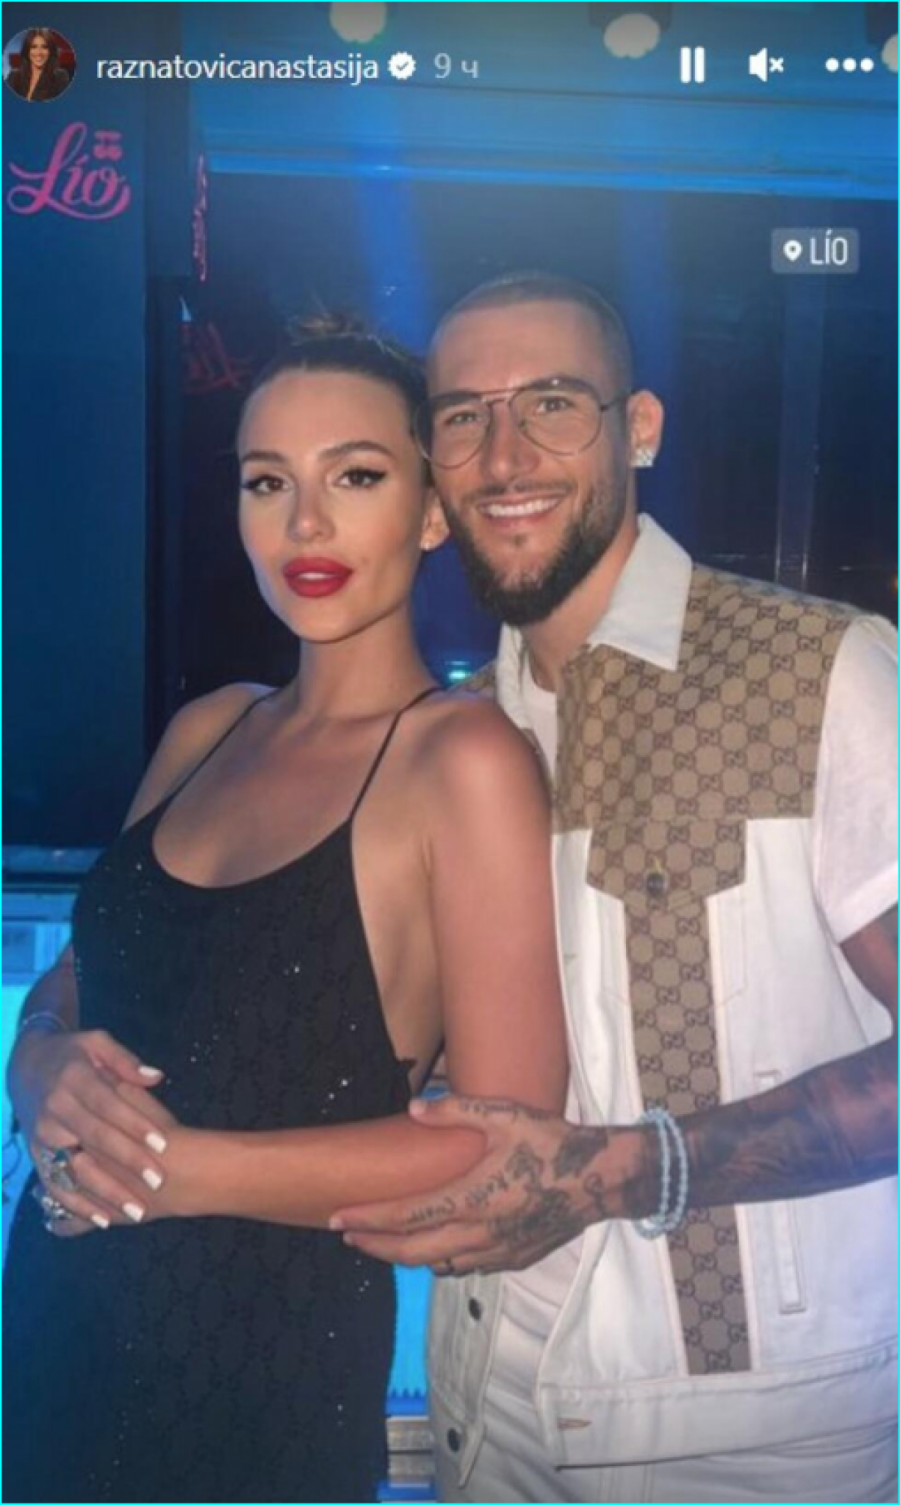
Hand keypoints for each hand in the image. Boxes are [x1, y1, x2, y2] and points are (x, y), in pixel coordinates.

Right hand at [11, 1028, 174, 1228]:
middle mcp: (55, 1107)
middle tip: (158, 1181)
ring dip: (106, 1192)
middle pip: (95, 1138)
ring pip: (75, 1167)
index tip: (163, 1143)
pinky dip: (78, 1205)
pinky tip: (104, 1220)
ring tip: (137, 1210)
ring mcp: (43, 1134)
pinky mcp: (36, 1154)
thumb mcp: (97, 1043)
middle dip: (128, 1161)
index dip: (135, 1124)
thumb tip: (156, 1077)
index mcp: (74, 1078)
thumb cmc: (73, 1054)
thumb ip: (125, 1060)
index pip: (109, 1104)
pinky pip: (55, 1184)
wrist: (25, 1067)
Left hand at [334, 1096, 649, 1275]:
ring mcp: (496, 1252)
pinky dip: (440, 1261)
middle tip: (347, 1237)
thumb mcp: (504, 1115)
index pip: (405, 1215)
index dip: (368, 1219)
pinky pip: (465, 1267)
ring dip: (405, 1256)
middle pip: (411, 1251)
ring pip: (437, 1265)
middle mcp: (478, 1233)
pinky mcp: (513, 1259)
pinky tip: (435, 1249)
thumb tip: (413, 1110)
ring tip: (383, 1242)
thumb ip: (455, 1112)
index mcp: (470, 1198)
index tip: (337, 1218)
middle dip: (374, 1246)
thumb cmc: (550, 1141)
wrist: (600, 1178)